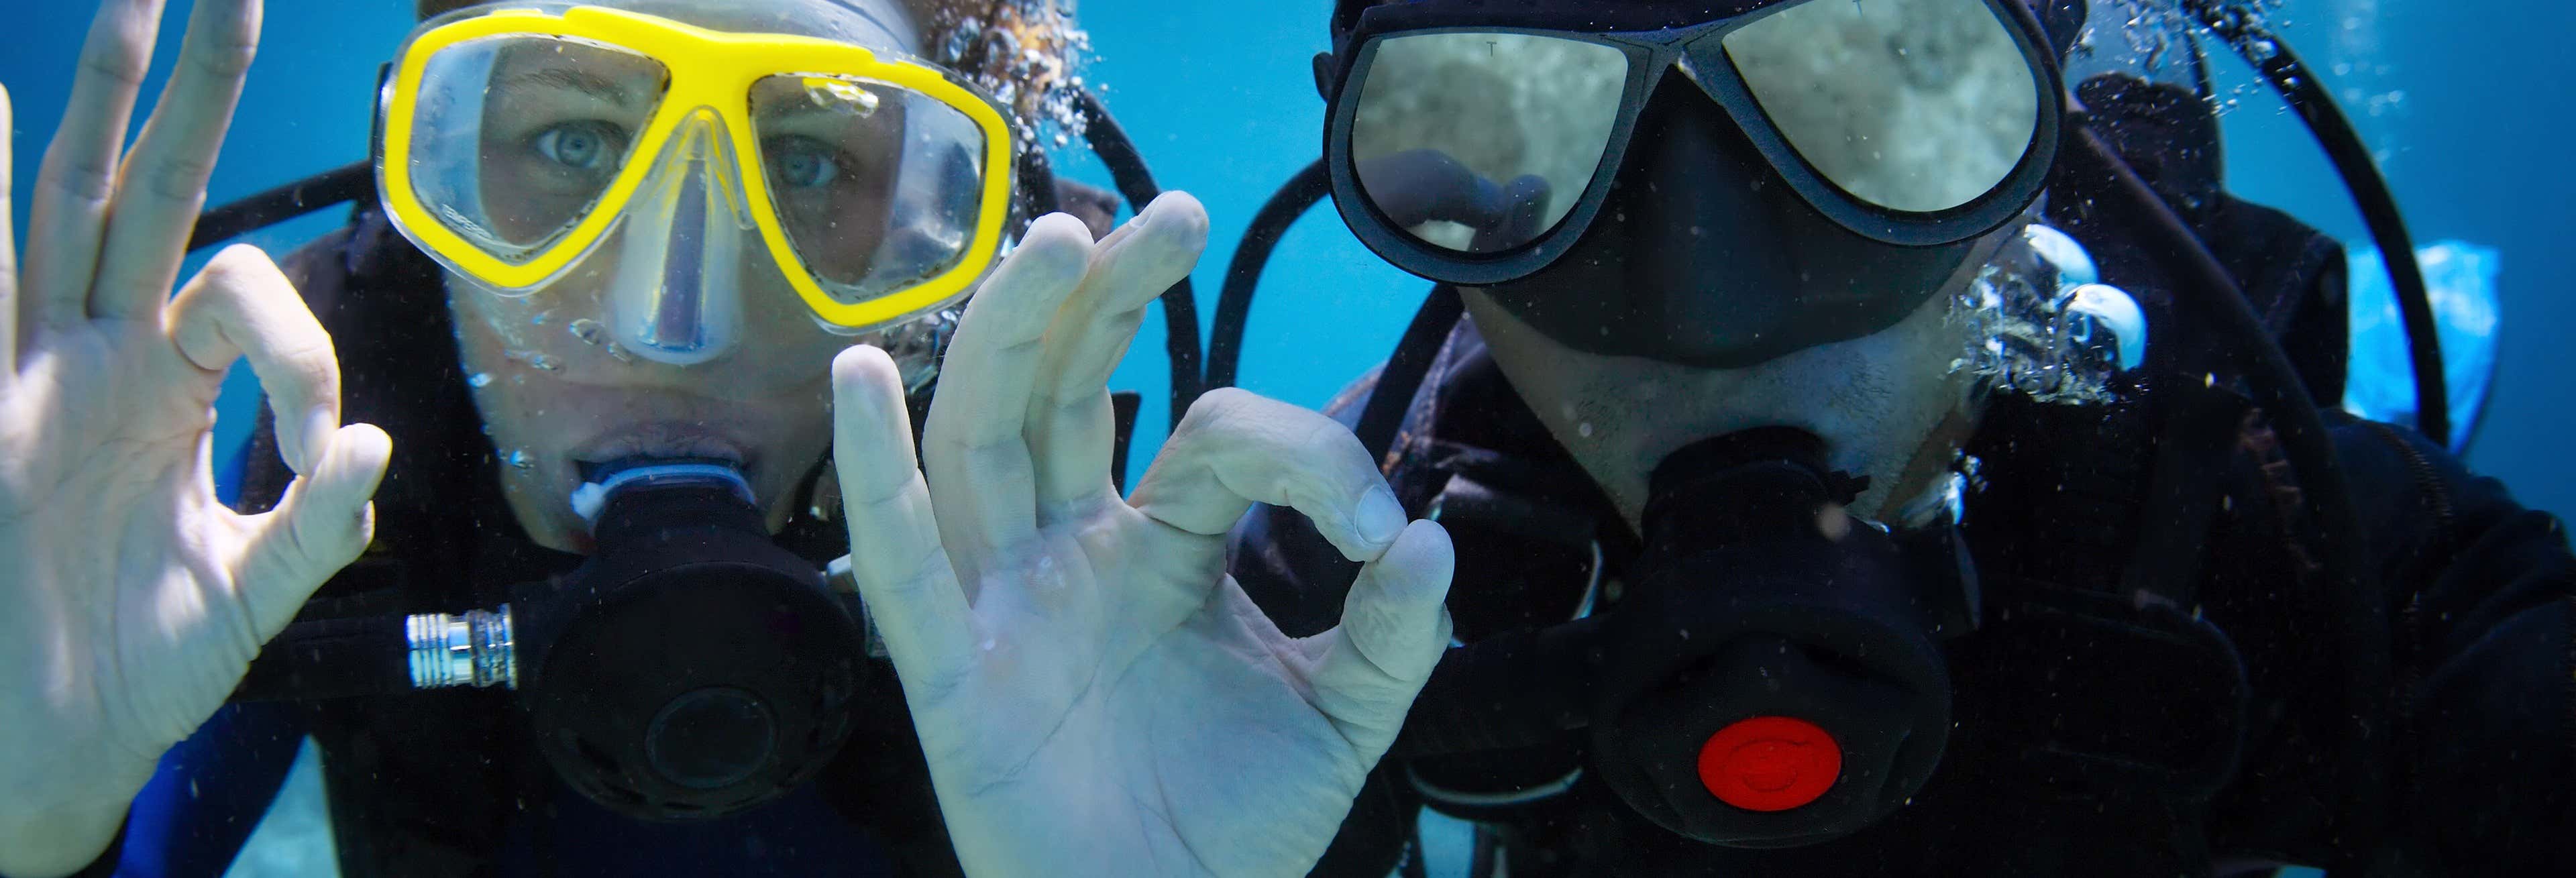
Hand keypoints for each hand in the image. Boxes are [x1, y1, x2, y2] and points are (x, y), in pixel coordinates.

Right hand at [0, 2, 389, 874]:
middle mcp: (100, 359)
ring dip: (93, 107)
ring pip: (68, 208)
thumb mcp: (253, 597)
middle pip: (152, 195)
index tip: (320, 440)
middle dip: (190, 95)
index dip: (303, 347)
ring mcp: (31, 375)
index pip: (248, 300)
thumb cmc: (141, 670)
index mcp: (172, 391)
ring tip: (124, 5)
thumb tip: (372, 448)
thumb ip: (313, 526)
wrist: (51, 743)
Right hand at [831, 193, 1454, 876]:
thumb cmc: (1236, 824)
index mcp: (1160, 547)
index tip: (1381, 533)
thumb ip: (1390, 633)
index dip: (1303, 458)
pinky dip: (874, 473)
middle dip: (1109, 294)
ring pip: (984, 440)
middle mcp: (1071, 552)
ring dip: (1006, 336)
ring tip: (1052, 241)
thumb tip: (1434, 539)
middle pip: (1065, 387)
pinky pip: (903, 565)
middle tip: (1167, 213)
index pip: (1213, 440)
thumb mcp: (1342, 719)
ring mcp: (1005, 602)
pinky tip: (863, 376)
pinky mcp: (952, 674)